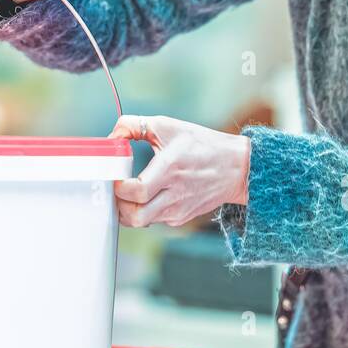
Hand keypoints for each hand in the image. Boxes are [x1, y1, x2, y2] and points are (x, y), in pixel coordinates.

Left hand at [110, 114, 249, 227]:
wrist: (236, 167)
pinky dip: (144, 210)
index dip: (119, 187)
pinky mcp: (181, 218)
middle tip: (116, 189)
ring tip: (127, 193)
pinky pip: (154, 219)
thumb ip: (133, 126)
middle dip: (119, 206)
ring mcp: (178, 210)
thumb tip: (111, 136)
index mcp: (170, 169)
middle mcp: (174, 194)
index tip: (115, 176)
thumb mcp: (167, 126)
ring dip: (129, 210)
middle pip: (136, 216)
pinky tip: (146, 195)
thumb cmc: (202, 145)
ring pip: (142, 221)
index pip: (137, 191)